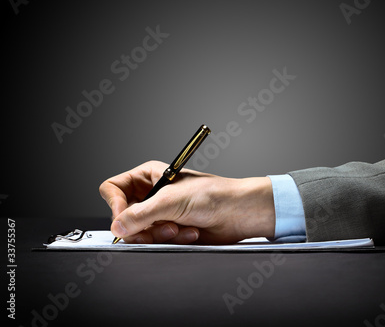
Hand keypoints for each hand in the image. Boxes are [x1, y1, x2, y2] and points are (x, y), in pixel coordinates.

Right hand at [99, 161, 274, 243]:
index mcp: (148, 176)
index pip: (113, 189)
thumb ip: (141, 214)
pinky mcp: (169, 230)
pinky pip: (155, 242)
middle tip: (161, 225)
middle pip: (123, 215)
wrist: (237, 213)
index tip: (126, 218)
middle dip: (143, 225)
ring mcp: (160, 213)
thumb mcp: (172, 201)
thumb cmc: (213, 195)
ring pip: (139, 232)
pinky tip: (188, 232)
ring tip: (180, 227)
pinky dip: (172, 240)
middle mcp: (151, 194)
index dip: (116, 205)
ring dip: (160, 234)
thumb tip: (118, 226)